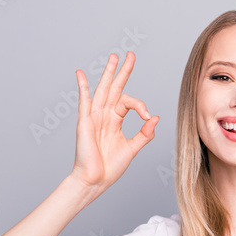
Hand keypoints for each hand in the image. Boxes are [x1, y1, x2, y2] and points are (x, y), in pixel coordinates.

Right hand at [69, 51, 158, 195]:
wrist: (95, 180)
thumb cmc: (110, 167)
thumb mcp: (132, 148)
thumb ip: (144, 133)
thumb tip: (156, 117)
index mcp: (115, 120)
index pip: (128, 102)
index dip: (141, 105)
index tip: (148, 116)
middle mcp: (104, 115)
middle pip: (115, 88)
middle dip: (123, 71)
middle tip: (130, 54)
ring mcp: (94, 117)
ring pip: (102, 90)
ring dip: (108, 73)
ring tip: (114, 57)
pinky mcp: (85, 123)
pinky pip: (84, 102)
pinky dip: (83, 87)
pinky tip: (80, 74)